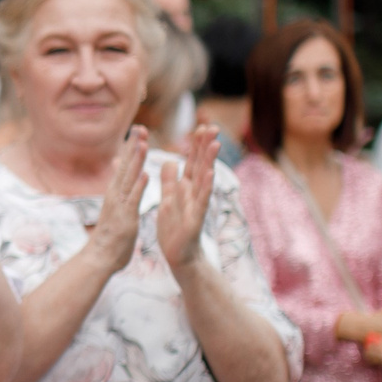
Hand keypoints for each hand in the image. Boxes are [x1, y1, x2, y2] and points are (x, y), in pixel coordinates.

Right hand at [78, 126, 151, 275]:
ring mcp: (119, 204)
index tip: (139, 131)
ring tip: (143, 142)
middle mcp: (116, 194)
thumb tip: (118, 187)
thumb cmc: (110, 236)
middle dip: (134, 146)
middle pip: (126, 165)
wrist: (99, 257)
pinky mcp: (125, 216)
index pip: (125, 165)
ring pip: (129, 177)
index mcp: (116, 193)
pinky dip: (139, 185)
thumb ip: (118, 195)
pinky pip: (133, 199)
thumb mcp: (115, 210)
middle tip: (140, 127)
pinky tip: (145, 173)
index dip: (132, 148)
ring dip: (136, 160)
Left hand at [156, 124, 221, 277]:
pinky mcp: (195, 218)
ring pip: (204, 180)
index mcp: (185, 188)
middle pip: (200, 166)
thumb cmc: (174, 229)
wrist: (178, 256)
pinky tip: (210, 175)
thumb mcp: (167, 200)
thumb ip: (169, 181)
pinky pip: (201, 201)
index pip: (192, 162)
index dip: (196, 145)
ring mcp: (196, 205)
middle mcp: (193, 194)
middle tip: (212, 127)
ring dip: (209, 162)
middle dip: (205, 147)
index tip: (201, 126)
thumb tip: (171, 160)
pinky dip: (206, 188)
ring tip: (214, 144)